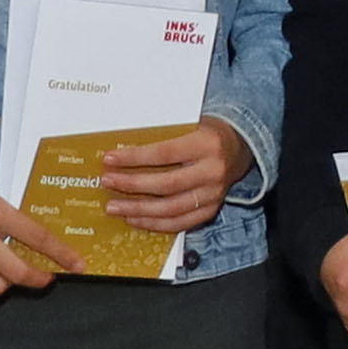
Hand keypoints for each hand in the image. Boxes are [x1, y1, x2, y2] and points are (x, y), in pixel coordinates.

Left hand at [97, 119, 249, 236]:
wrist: (239, 148)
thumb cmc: (207, 133)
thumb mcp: (190, 125)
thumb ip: (162, 136)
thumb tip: (122, 149)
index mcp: (207, 144)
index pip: (164, 153)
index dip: (134, 158)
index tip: (110, 159)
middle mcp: (213, 171)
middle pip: (166, 184)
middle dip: (132, 185)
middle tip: (108, 183)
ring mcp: (214, 195)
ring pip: (171, 209)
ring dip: (138, 210)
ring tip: (114, 207)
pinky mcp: (211, 210)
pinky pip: (180, 223)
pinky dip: (155, 223)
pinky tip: (135, 219)